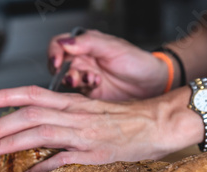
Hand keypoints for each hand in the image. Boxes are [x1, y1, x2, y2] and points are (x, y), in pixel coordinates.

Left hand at [0, 86, 187, 171]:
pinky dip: (41, 168)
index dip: (6, 95)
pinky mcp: (95, 152)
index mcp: (73, 103)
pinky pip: (62, 159)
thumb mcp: (93, 110)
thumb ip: (68, 115)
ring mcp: (84, 133)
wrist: (158, 123)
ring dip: (12, 141)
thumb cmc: (127, 119)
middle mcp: (75, 114)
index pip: (34, 93)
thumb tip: (43, 126)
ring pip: (40, 132)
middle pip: (30, 113)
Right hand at [48, 30, 167, 100]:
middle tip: (75, 76)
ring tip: (93, 80)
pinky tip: (96, 86)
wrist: (152, 84)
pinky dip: (83, 91)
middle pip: (59, 64)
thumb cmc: (137, 62)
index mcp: (86, 44)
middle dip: (63, 71)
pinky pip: (76, 94)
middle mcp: (83, 60)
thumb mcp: (113, 47)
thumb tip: (65, 43)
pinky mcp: (90, 94)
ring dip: (75, 81)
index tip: (57, 61)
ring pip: (66, 80)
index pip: (60, 44)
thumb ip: (88, 42)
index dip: (54, 52)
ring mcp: (85, 77)